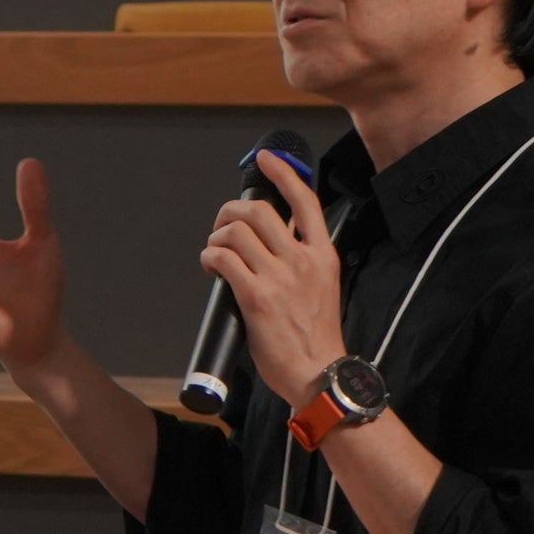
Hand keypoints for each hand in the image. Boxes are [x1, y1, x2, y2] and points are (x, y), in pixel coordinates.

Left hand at [200, 151, 348, 407]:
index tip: (266, 159)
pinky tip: (209, 266)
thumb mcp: (323, 288)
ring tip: (215, 251)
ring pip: (237, 231)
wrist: (319, 373)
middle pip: (260, 210)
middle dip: (231, 210)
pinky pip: (223, 259)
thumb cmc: (316, 338)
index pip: (306, 201)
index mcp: (323, 255)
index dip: (283, 173)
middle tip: (222, 224)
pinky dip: (209, 256)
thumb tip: (268, 246)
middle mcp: (302, 260)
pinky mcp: (256, 297)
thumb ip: (302, 262)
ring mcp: (280, 277)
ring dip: (217, 236)